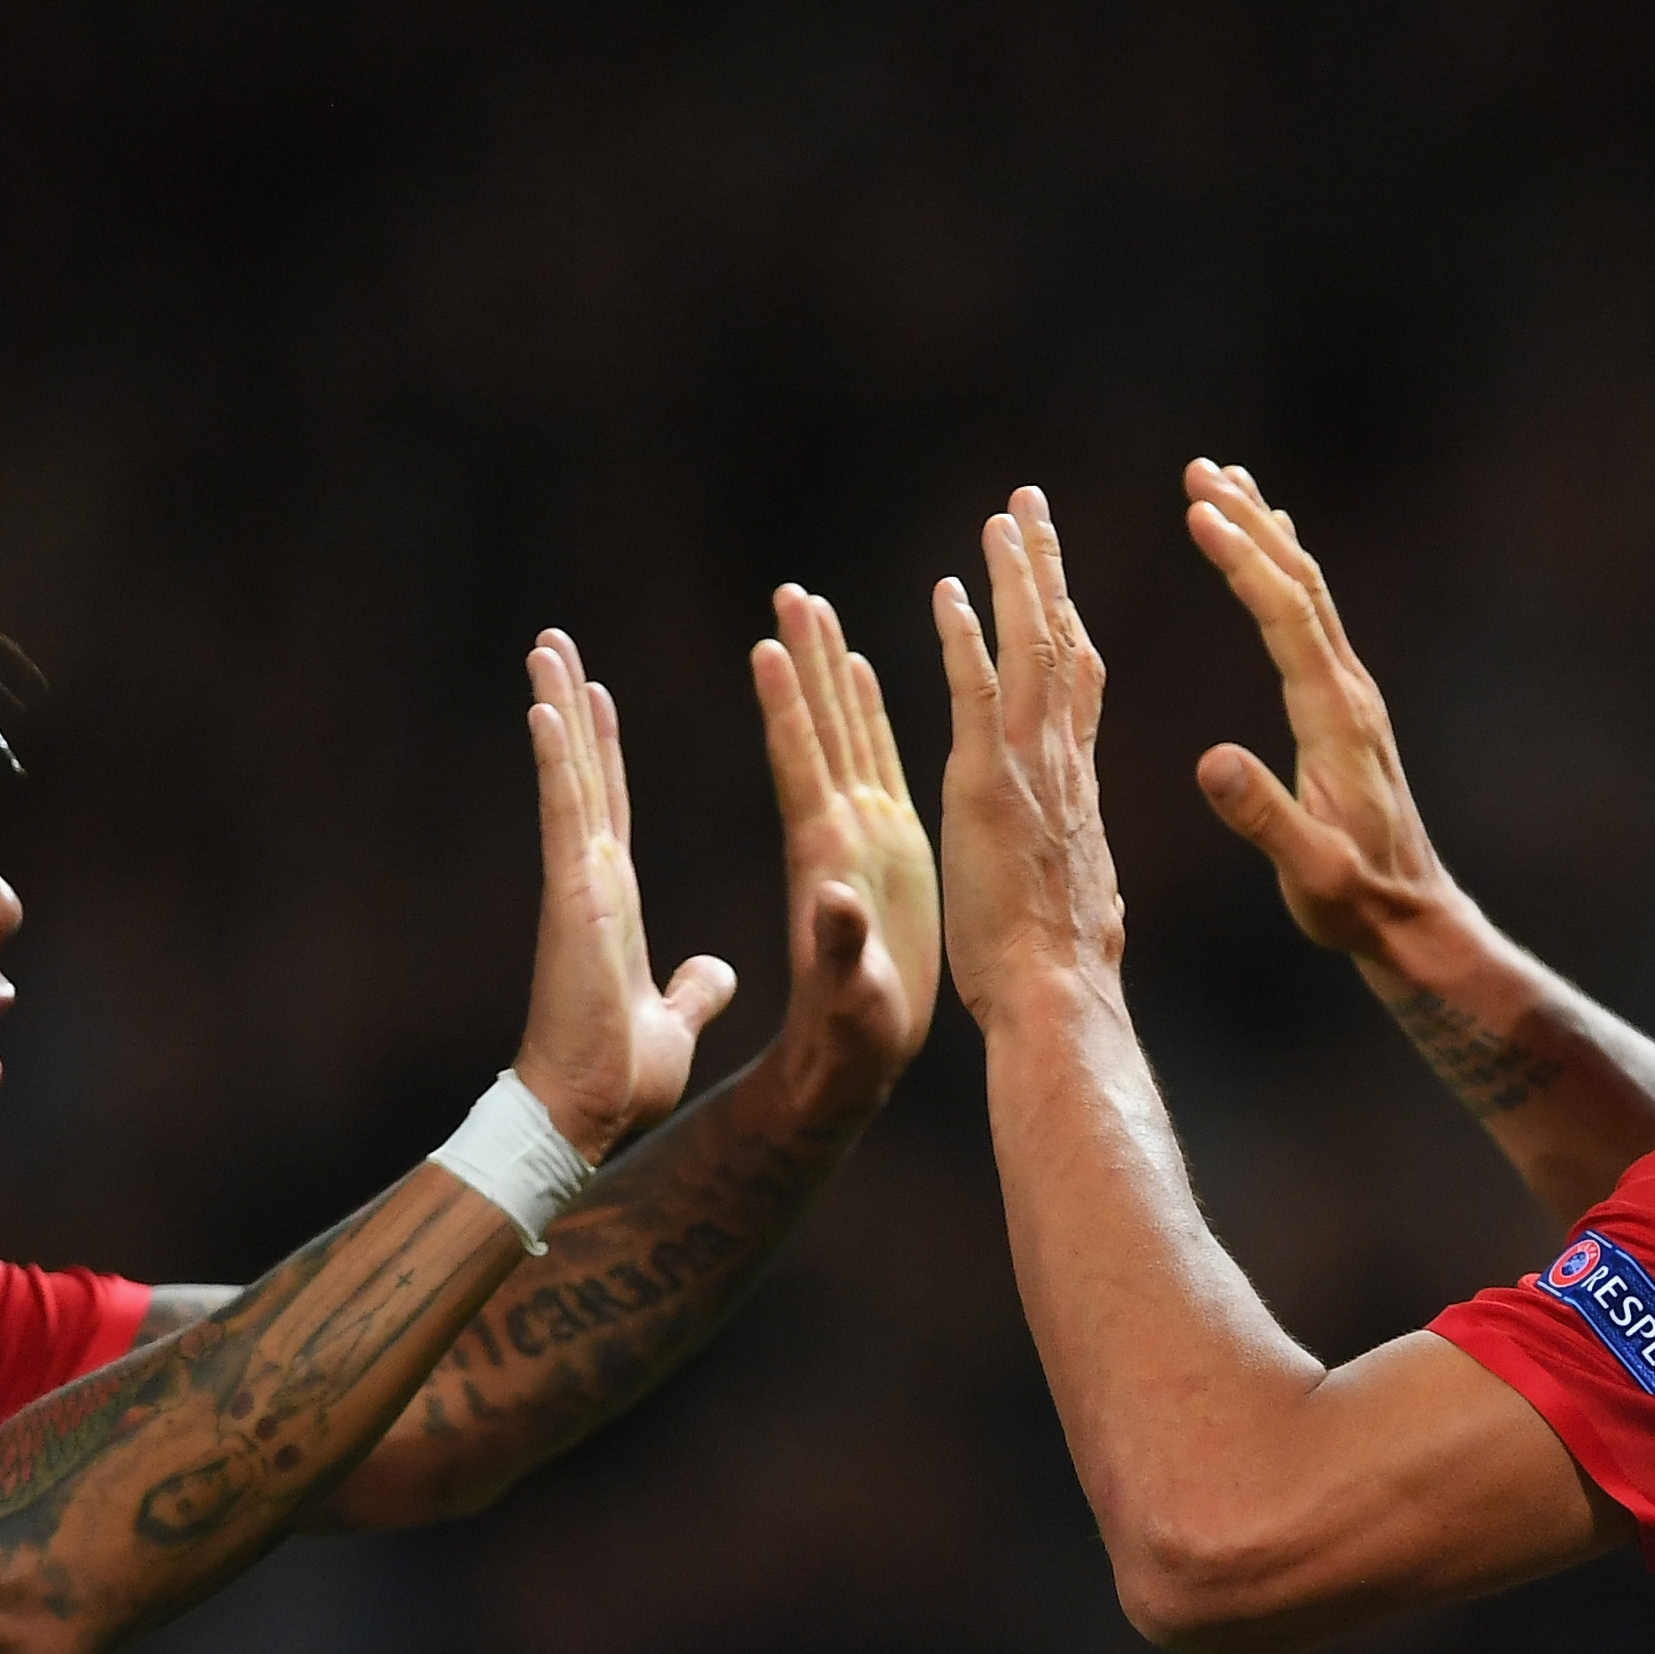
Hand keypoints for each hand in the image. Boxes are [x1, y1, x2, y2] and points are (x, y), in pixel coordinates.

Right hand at [512, 630, 737, 1159]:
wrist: (586, 1115)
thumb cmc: (617, 1078)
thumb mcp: (672, 1019)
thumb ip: (691, 989)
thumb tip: (714, 971)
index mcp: (612, 902)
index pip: (608, 807)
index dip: (599, 753)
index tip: (591, 699)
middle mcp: (589, 880)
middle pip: (581, 774)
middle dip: (568, 705)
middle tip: (553, 643)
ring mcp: (577, 884)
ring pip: (567, 776)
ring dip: (556, 707)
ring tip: (546, 645)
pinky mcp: (573, 898)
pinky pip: (566, 814)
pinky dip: (556, 759)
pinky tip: (545, 707)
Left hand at [751, 584, 937, 1126]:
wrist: (851, 1064)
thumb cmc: (844, 1038)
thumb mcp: (843, 995)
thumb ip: (838, 947)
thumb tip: (834, 904)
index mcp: (825, 856)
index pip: (798, 764)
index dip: (786, 705)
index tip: (766, 641)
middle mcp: (841, 833)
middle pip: (819, 728)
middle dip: (804, 658)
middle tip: (789, 589)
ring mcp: (863, 837)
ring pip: (844, 733)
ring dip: (827, 669)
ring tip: (813, 606)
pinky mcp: (888, 851)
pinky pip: (876, 764)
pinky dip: (868, 715)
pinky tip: (861, 673)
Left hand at [934, 485, 1123, 1028]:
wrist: (1056, 1004)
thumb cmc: (1062, 978)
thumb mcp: (1086, 905)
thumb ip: (1083, 866)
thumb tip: (1095, 870)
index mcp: (1078, 789)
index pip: (1078, 686)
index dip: (1067, 623)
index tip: (1057, 575)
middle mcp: (1061, 766)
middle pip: (1060, 645)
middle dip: (1046, 569)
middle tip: (1029, 506)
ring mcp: (1027, 772)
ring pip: (1029, 651)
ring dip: (1014, 577)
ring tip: (1001, 516)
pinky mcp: (986, 788)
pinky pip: (976, 695)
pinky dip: (966, 639)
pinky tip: (948, 591)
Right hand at [1181, 459, 1456, 957]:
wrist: (1409, 916)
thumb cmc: (1353, 900)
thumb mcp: (1308, 871)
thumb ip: (1263, 817)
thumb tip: (1212, 762)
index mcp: (1335, 719)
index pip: (1286, 619)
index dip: (1244, 561)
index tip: (1199, 512)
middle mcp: (1349, 692)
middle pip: (1301, 584)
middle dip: (1249, 522)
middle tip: (1199, 469)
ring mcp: (1350, 695)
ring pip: (1308, 592)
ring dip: (1265, 534)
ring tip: (1224, 482)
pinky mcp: (1344, 706)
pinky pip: (1311, 617)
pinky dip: (1283, 569)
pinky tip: (1271, 549)